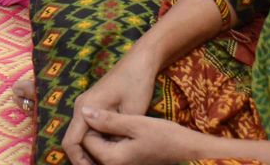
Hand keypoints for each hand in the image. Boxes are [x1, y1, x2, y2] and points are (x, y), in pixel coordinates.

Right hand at [62, 46, 159, 163]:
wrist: (141, 61)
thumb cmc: (137, 82)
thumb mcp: (131, 111)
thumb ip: (116, 133)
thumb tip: (107, 154)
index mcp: (85, 108)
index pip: (71, 142)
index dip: (79, 161)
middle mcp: (81, 107)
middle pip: (75, 141)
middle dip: (86, 158)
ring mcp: (87, 106)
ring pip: (83, 136)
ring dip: (93, 150)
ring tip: (108, 162)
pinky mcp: (95, 106)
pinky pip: (91, 129)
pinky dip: (99, 142)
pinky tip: (112, 149)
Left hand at [78, 110, 199, 164]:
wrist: (185, 148)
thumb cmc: (164, 134)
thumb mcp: (135, 122)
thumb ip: (108, 120)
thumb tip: (84, 113)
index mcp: (112, 159)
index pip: (86, 140)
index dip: (92, 122)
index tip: (105, 109)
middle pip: (90, 146)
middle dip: (95, 129)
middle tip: (112, 114)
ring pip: (98, 148)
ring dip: (102, 134)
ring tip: (117, 120)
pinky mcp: (125, 162)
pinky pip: (108, 151)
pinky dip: (109, 139)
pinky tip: (120, 128)